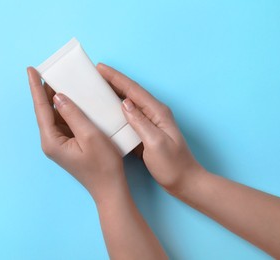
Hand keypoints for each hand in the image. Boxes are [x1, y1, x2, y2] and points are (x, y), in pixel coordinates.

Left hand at [27, 67, 124, 200]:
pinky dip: (66, 109)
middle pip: (45, 111)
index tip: (31, 69)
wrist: (110, 188)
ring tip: (60, 80)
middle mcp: (50, 142)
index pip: (41, 108)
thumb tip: (58, 97)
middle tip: (48, 70)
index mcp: (52, 141)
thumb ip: (73, 114)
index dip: (36, 87)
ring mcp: (58, 144)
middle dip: (45, 91)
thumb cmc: (103, 165)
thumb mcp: (90, 136)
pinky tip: (72, 99)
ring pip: (54, 116)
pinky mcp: (67, 145)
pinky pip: (63, 122)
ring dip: (56, 99)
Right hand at [97, 63, 203, 194]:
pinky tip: (105, 111)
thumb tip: (124, 103)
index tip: (100, 68)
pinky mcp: (145, 133)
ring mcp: (150, 123)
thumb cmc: (172, 165)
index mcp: (158, 112)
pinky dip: (116, 111)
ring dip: (113, 94)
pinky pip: (128, 117)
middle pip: (130, 92)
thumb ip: (140, 122)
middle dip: (113, 81)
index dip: (116, 78)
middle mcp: (154, 113)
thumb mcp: (156, 144)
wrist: (184, 181)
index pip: (134, 90)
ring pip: (128, 103)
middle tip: (95, 74)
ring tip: (96, 88)